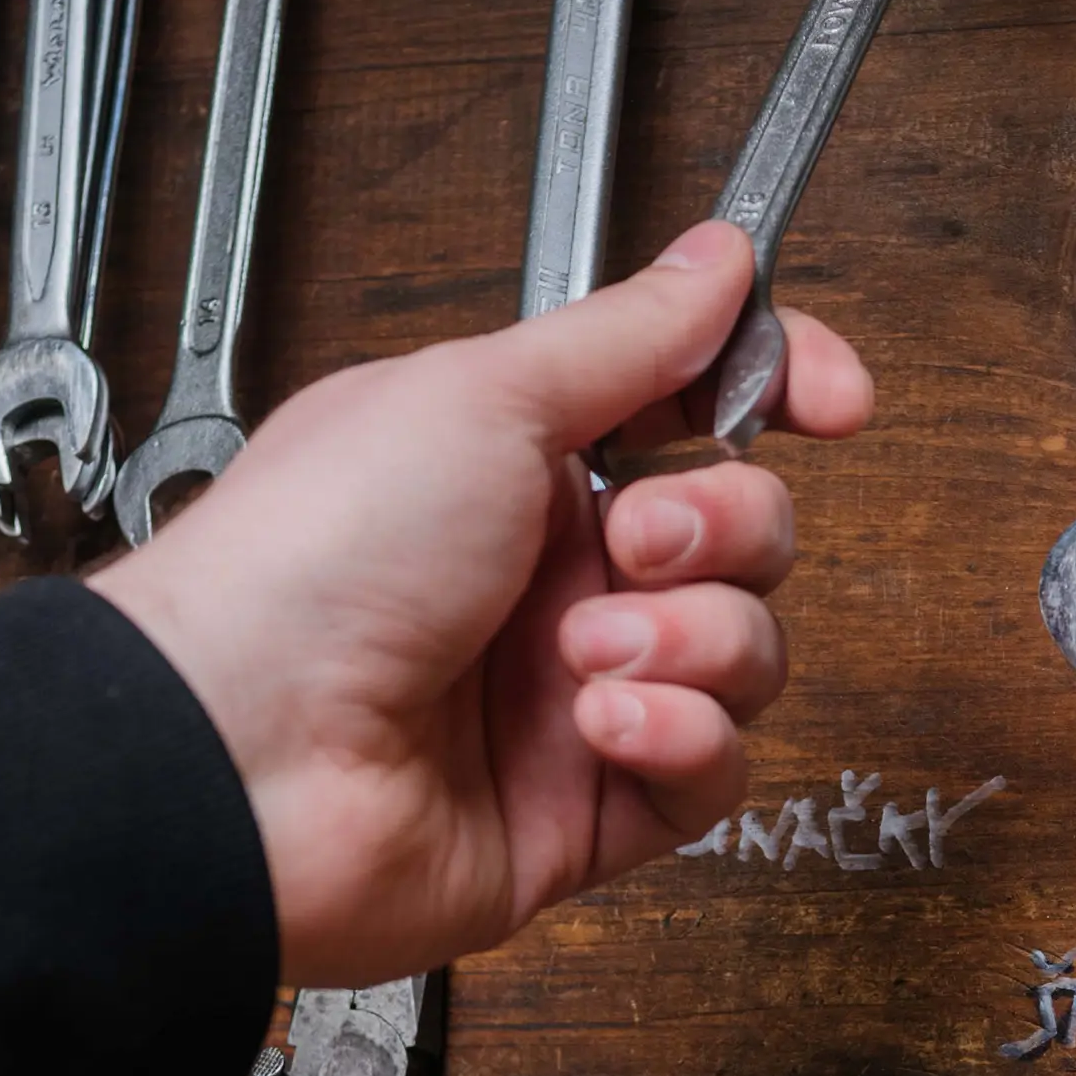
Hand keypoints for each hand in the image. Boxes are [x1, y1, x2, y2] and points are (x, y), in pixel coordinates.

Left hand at [88, 222, 872, 982]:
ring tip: (585, 653)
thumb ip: (628, 337)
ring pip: (746, 655)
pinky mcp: (590, 814)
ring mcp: (574, 696)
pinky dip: (679, 737)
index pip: (696, 409)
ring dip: (694, 642)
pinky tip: (603, 722)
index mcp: (519, 460)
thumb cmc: (312, 561)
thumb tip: (716, 262)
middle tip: (635, 542)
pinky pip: (712, 772)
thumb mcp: (481, 395)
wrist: (241, 753)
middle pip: (745, 533)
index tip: (834, 400)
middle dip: (721, 529)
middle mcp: (552, 575)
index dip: (780, 394)